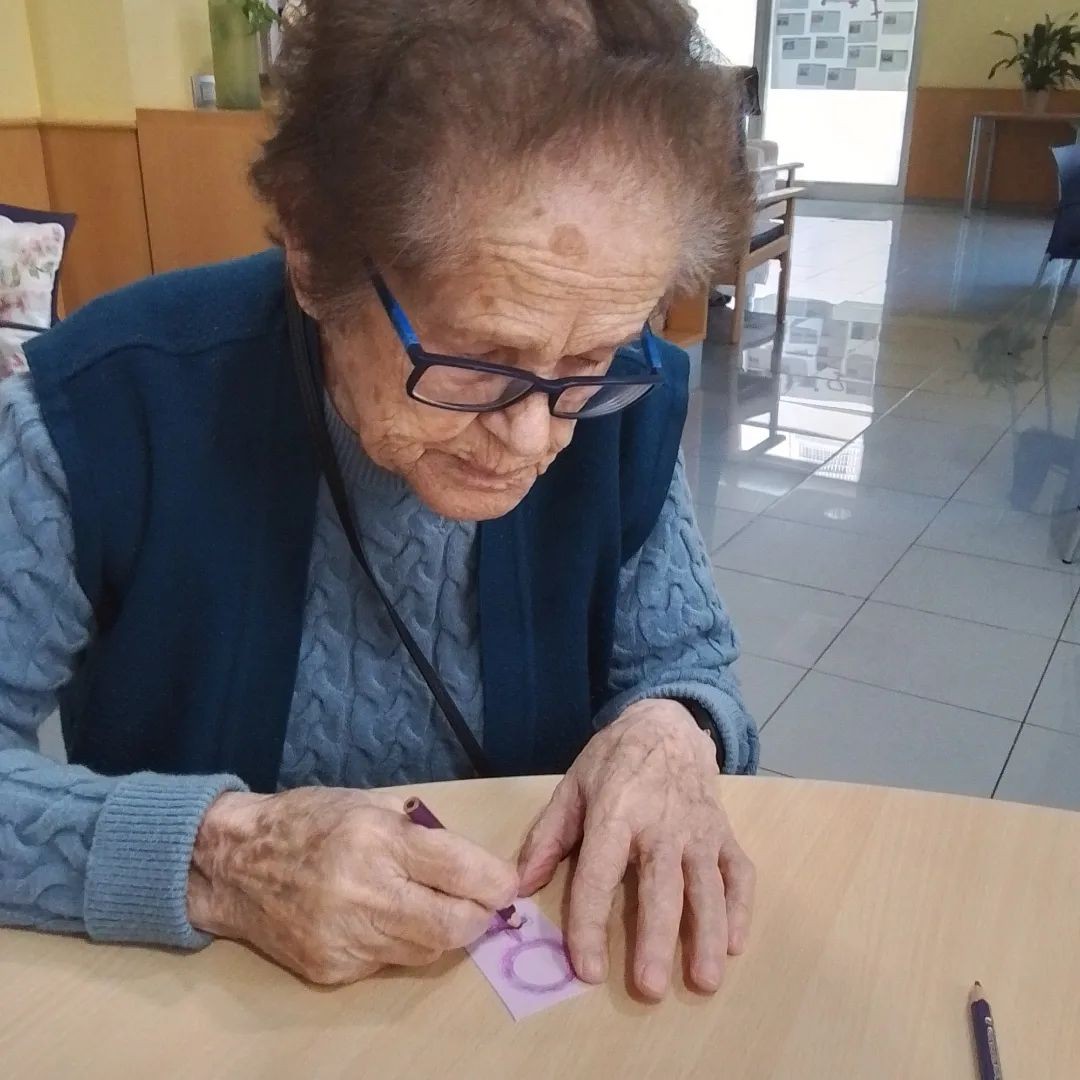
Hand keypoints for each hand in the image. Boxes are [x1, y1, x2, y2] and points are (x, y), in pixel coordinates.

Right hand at [187, 787, 517, 984]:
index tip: (507, 883)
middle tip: (483, 903)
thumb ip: (419, 832)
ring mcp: (346, 938)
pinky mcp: (331, 969)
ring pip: (427, 951)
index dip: (497, 882)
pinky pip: (388, 962)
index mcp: (377, 840)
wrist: (232, 863)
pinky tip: (383, 919)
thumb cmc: (306, 820)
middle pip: (453, 926)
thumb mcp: (368, 803)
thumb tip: (470, 862)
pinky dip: (400, 943)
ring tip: (433, 906)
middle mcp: (364, 892)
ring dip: (444, 932)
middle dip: (480, 917)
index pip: (460, 871)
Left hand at [517, 699, 753, 1000]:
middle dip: (656, 940)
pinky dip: (740, 908)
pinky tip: (735, 943)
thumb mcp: (572, 787)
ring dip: (706, 935)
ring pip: (706, 887)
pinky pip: (739, 872)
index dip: (591, 924)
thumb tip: (519, 885)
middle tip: (650, 987)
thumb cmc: (613, 760)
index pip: (600, 875)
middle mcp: (661, 825)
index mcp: (616, 813)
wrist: (667, 723)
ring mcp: (699, 829)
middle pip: (660, 888)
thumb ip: (548, 837)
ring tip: (704, 981)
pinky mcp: (724, 832)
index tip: (587, 969)